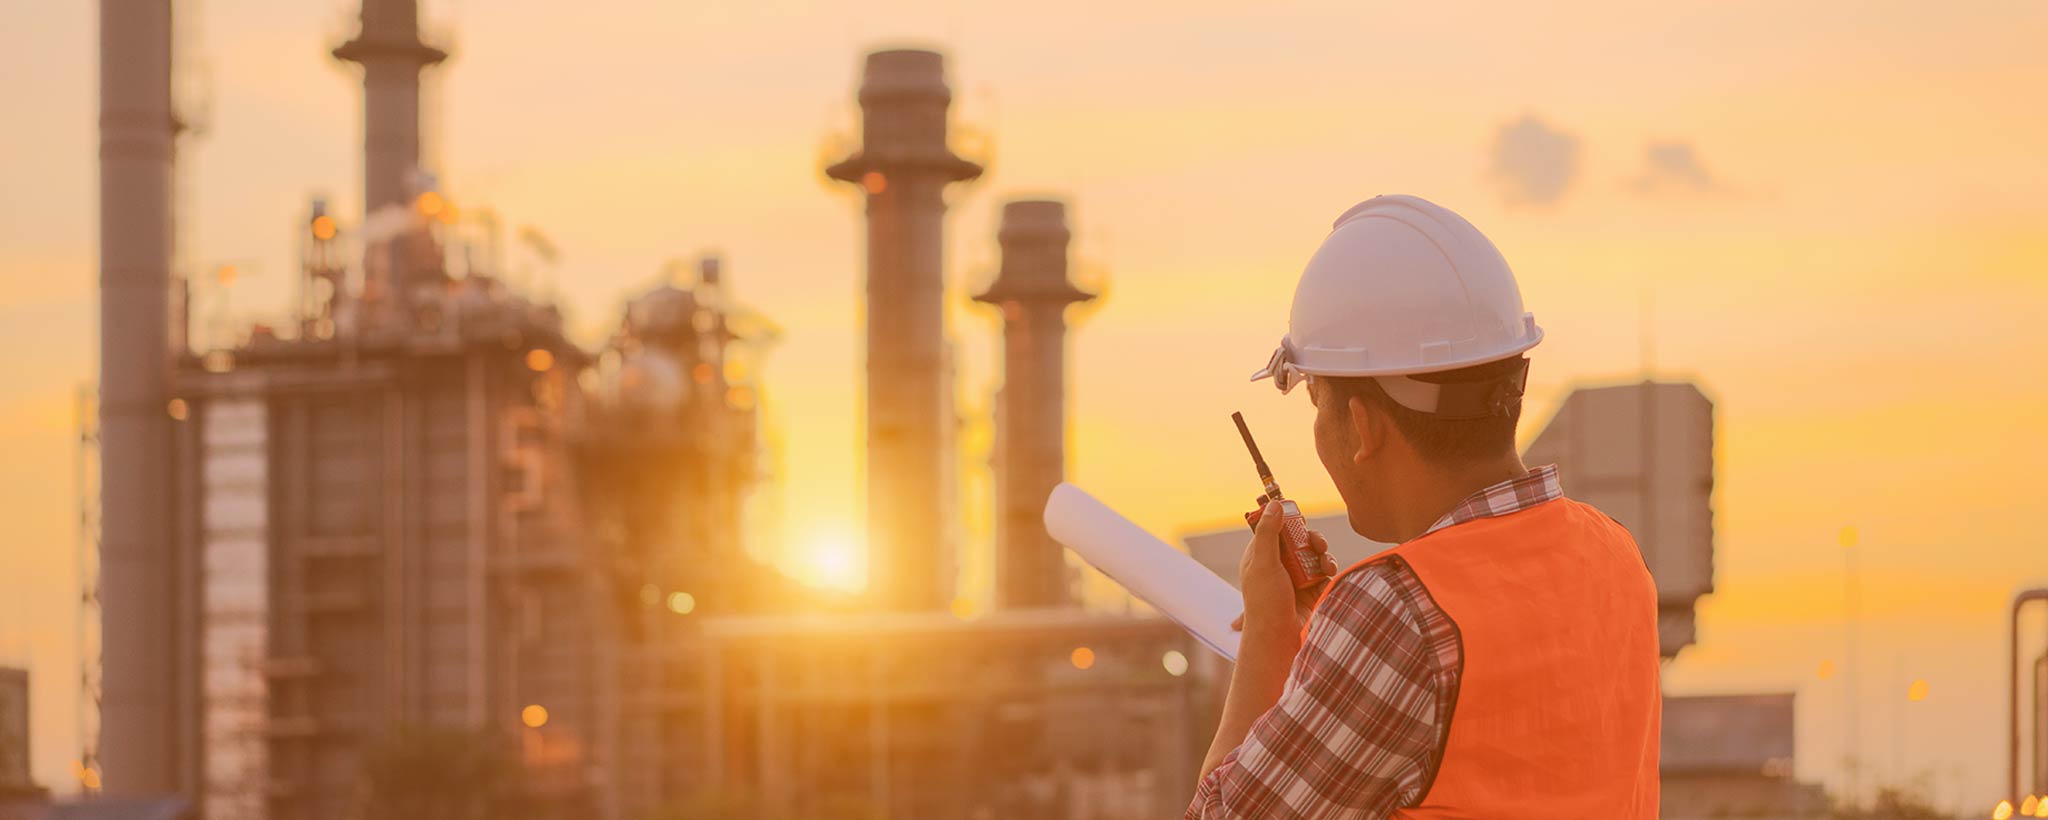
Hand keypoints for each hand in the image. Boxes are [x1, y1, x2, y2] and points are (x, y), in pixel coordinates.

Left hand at [1231, 501, 1337, 638]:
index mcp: (1261, 555)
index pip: (1274, 528)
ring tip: (1325, 562)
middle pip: (1298, 539)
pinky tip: (1329, 572)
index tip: (1298, 515)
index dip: (1286, 520)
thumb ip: (1268, 532)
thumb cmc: (1265, 601)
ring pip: (1314, 553)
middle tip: (1316, 542)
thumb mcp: (1264, 563)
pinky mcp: (1312, 588)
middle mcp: (1278, 563)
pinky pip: (1324, 569)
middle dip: (1310, 538)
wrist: (1279, 638)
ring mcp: (1296, 576)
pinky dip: (1329, 567)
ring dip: (1322, 553)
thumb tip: (1274, 504)